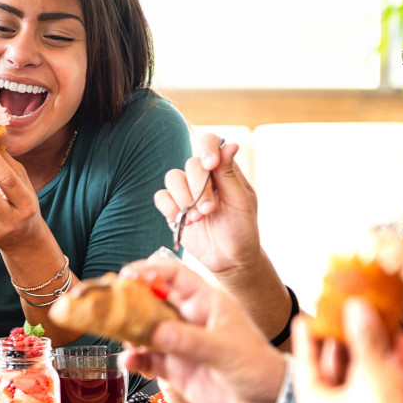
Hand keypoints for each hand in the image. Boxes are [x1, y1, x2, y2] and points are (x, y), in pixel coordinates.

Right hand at [118, 256, 285, 402]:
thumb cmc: (259, 368)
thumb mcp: (226, 350)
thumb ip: (190, 341)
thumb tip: (156, 331)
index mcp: (206, 303)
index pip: (174, 276)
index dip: (149, 271)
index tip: (126, 275)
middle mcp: (189, 319)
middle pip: (151, 300)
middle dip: (129, 300)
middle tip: (109, 304)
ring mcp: (180, 343)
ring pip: (145, 329)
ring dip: (128, 331)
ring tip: (115, 334)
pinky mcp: (175, 368)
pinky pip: (147, 359)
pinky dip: (134, 359)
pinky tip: (128, 361)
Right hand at [154, 135, 261, 274]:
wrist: (230, 259)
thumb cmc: (242, 230)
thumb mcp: (241, 202)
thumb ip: (230, 174)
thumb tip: (231, 144)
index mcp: (223, 170)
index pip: (210, 143)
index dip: (207, 148)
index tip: (211, 164)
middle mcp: (203, 177)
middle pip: (190, 164)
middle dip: (199, 188)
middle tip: (209, 210)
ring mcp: (186, 192)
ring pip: (172, 178)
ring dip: (184, 199)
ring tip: (198, 218)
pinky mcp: (173, 209)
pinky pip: (161, 197)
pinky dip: (170, 209)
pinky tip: (185, 222)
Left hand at [292, 299, 402, 402]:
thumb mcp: (369, 369)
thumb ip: (362, 337)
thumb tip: (356, 307)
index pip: (305, 367)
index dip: (306, 340)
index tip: (304, 317)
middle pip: (335, 370)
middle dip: (343, 340)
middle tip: (342, 313)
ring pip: (363, 376)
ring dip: (371, 348)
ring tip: (374, 319)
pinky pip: (386, 386)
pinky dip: (392, 363)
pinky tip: (401, 338)